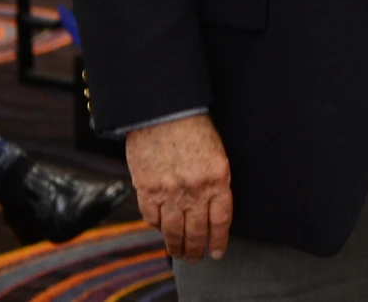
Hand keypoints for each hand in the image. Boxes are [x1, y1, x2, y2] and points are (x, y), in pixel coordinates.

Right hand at [124, 114, 231, 260]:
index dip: (219, 240)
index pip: (221, 220)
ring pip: (173, 230)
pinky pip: (152, 217)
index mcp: (218, 177)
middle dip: (196, 248)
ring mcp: (169, 191)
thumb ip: (215, 180)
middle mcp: (195, 189)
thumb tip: (211, 207)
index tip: (217, 252)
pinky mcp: (146, 189)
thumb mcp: (216, 152)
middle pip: (196, 230)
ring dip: (176, 245)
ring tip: (178, 252)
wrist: (163, 110)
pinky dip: (157, 227)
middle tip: (196, 257)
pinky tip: (161, 230)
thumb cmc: (193, 126)